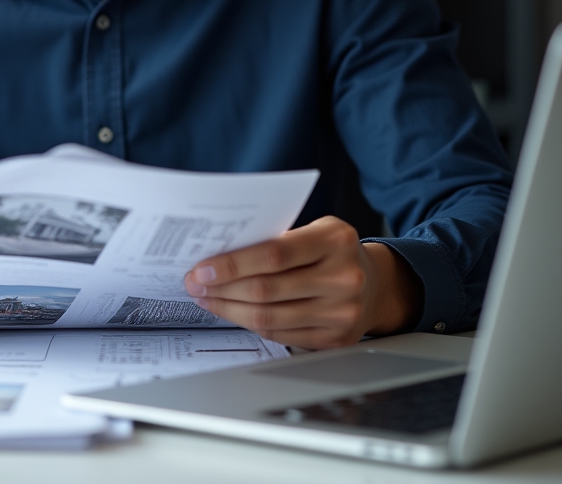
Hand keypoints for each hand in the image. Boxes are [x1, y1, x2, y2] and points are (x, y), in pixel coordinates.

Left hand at [183, 216, 422, 348]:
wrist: (376, 284)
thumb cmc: (332, 250)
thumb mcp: (314, 230)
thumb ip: (276, 238)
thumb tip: (219, 252)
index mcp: (334, 240)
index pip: (273, 254)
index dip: (233, 264)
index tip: (202, 267)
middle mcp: (343, 278)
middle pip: (267, 289)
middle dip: (222, 288)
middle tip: (195, 282)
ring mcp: (342, 313)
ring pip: (270, 317)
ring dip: (229, 308)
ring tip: (207, 298)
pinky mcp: (336, 339)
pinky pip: (281, 334)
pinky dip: (250, 324)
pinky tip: (232, 312)